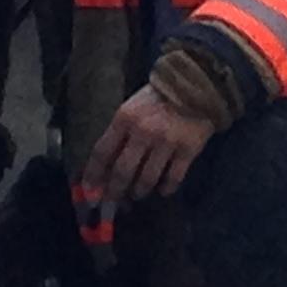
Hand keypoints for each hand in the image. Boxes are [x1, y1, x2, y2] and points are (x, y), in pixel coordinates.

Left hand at [81, 84, 214, 205]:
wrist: (197, 84)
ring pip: (147, 179)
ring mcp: (166, 142)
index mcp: (124, 118)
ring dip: (139, 191)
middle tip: (112, 202)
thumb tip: (105, 167)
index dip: (93, 176)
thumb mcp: (133, 108)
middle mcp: (143, 131)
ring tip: (137, 193)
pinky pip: (173, 178)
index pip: (102, 153)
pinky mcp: (187, 149)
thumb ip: (119, 134)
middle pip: (122, 172)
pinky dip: (166, 188)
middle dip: (114, 192)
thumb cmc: (159, 97)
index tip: (89, 192)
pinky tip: (163, 189)